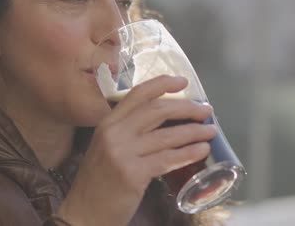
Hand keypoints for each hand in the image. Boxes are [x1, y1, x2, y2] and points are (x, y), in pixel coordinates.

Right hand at [55, 75, 215, 225]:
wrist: (83, 213)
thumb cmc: (99, 182)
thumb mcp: (107, 148)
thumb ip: (129, 132)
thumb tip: (167, 121)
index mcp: (107, 123)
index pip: (138, 94)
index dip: (163, 84)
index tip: (183, 82)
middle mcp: (114, 133)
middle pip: (157, 110)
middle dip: (186, 108)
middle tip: (206, 110)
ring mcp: (122, 153)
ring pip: (167, 135)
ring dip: (194, 132)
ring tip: (210, 132)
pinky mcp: (132, 174)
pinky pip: (168, 159)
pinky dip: (188, 153)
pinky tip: (201, 151)